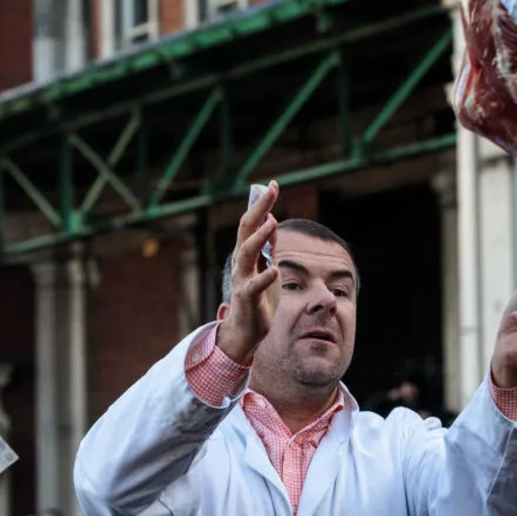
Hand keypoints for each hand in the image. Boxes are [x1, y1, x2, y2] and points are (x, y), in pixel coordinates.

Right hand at [215, 181, 279, 364]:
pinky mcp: (247, 299)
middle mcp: (241, 263)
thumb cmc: (258, 298)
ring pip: (246, 253)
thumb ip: (268, 246)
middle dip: (258, 209)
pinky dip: (264, 278)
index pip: (252, 222)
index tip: (273, 184)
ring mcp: (242, 279)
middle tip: (270, 191)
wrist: (245, 331)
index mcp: (246, 253)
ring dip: (258, 237)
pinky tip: (275, 270)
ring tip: (272, 223)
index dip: (261, 203)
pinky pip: (253, 286)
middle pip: (246, 230)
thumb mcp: (265, 267)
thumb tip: (272, 220)